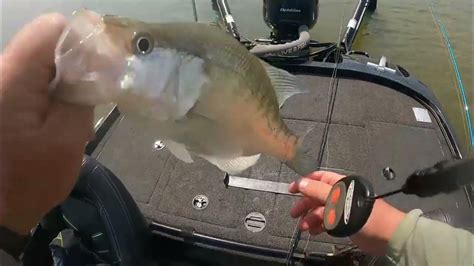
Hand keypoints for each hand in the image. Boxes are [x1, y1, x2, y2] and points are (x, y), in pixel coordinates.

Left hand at [0, 14, 93, 234]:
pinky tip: (63, 117)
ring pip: (44, 61)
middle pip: (48, 44)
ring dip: (68, 81)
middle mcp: (1, 74)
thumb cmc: (31, 180)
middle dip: (79, 65)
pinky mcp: (3, 97)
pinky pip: (34, 79)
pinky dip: (55, 92)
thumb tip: (97, 64)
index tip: (106, 68)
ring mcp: (1, 85)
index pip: (51, 30)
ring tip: (79, 115)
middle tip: (98, 96)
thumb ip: (82, 95)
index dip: (84, 43)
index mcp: (12, 79)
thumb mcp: (68, 138)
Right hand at [289, 171, 405, 255]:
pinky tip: (313, 231)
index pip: (319, 178)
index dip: (304, 182)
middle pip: (317, 196)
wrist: (386, 235)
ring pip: (321, 211)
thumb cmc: (365, 214)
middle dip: (305, 204)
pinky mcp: (345, 223)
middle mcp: (340, 195)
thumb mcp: (338, 200)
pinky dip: (319, 226)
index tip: (292, 189)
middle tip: (294, 213)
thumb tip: (301, 183)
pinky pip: (327, 222)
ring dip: (310, 218)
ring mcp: (343, 209)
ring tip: (303, 226)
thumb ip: (318, 191)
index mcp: (340, 184)